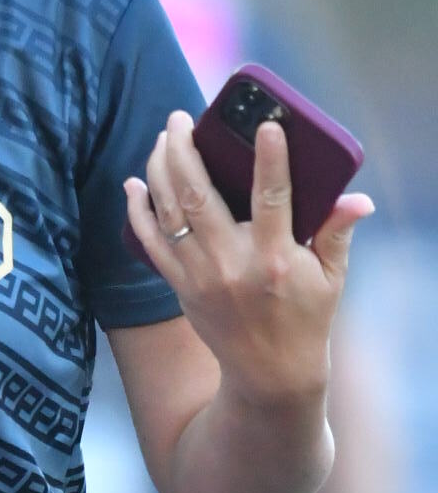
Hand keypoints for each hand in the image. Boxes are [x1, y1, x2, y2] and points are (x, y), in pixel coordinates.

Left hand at [123, 113, 374, 403]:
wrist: (269, 375)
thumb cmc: (306, 318)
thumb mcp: (332, 278)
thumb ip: (338, 233)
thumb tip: (358, 199)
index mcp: (275, 258)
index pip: (272, 198)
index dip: (269, 159)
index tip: (265, 124)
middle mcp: (232, 264)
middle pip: (199, 196)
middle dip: (185, 150)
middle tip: (181, 118)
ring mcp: (200, 276)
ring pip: (169, 212)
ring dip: (159, 169)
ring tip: (163, 137)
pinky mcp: (180, 287)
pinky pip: (151, 243)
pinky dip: (138, 212)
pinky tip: (134, 183)